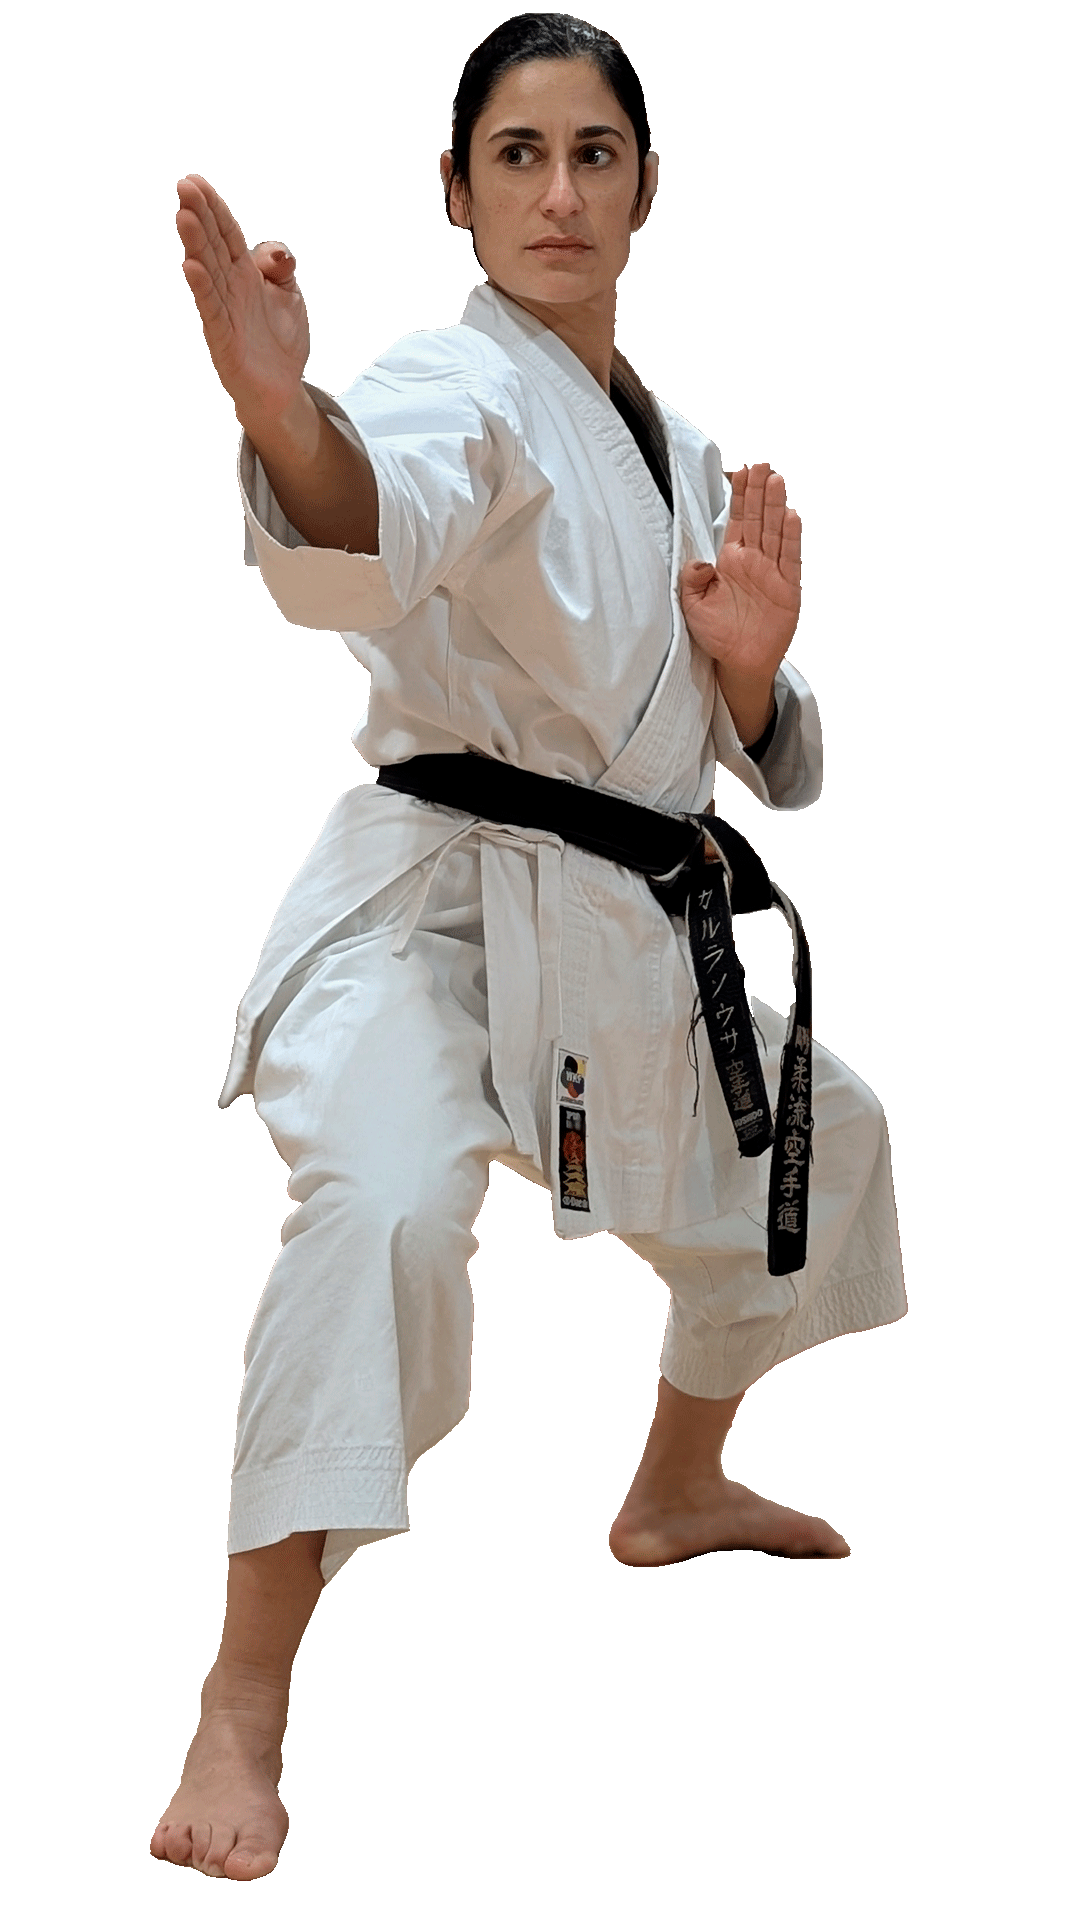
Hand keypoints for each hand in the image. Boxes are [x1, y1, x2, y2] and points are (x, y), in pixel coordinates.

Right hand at [175, 174, 309, 424]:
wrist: (282, 387)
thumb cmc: (281, 340)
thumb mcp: (290, 294)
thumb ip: (280, 266)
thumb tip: (277, 254)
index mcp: (244, 272)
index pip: (227, 233)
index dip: (214, 208)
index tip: (195, 181)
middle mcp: (230, 287)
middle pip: (212, 245)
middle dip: (199, 216)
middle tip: (184, 187)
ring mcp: (224, 311)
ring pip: (207, 272)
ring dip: (195, 244)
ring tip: (184, 216)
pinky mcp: (223, 338)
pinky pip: (211, 310)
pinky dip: (202, 288)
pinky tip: (192, 267)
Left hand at [679, 464, 801, 681]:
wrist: (739, 661)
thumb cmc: (717, 634)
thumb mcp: (693, 607)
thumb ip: (692, 581)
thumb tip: (699, 562)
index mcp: (731, 561)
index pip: (736, 521)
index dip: (739, 496)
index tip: (741, 471)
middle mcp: (753, 561)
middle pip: (757, 518)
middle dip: (759, 491)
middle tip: (762, 465)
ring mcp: (772, 572)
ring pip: (774, 532)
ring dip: (775, 506)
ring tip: (775, 481)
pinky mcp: (787, 588)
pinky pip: (790, 559)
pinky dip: (790, 539)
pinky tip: (791, 518)